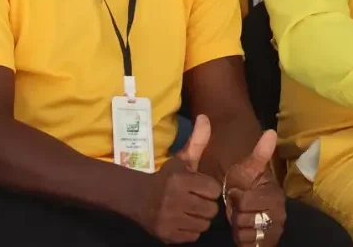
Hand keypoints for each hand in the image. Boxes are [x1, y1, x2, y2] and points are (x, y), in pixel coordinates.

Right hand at [139, 115, 222, 243]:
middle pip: (211, 210)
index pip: (214, 190)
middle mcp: (174, 201)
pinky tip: (182, 220)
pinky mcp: (167, 235)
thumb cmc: (167, 178)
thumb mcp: (182, 159)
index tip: (200, 187)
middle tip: (195, 200)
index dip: (209, 189)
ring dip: (199, 218)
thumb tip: (205, 117)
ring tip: (189, 210)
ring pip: (203, 224)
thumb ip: (197, 141)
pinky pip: (193, 236)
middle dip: (206, 205)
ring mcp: (169, 220)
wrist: (138, 199)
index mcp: (180, 181)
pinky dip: (190, 230)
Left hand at [226, 131, 285, 246]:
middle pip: (246, 220)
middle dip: (238, 215)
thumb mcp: (247, 168)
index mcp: (276, 195)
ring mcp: (275, 231)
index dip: (236, 199)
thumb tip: (271, 131)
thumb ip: (259, 153)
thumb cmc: (245, 186)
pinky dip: (243, 241)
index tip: (237, 193)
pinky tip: (244, 232)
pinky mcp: (269, 244)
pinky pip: (250, 246)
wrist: (244, 207)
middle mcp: (280, 214)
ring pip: (247, 235)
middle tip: (239, 208)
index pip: (245, 202)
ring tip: (241, 220)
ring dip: (239, 228)